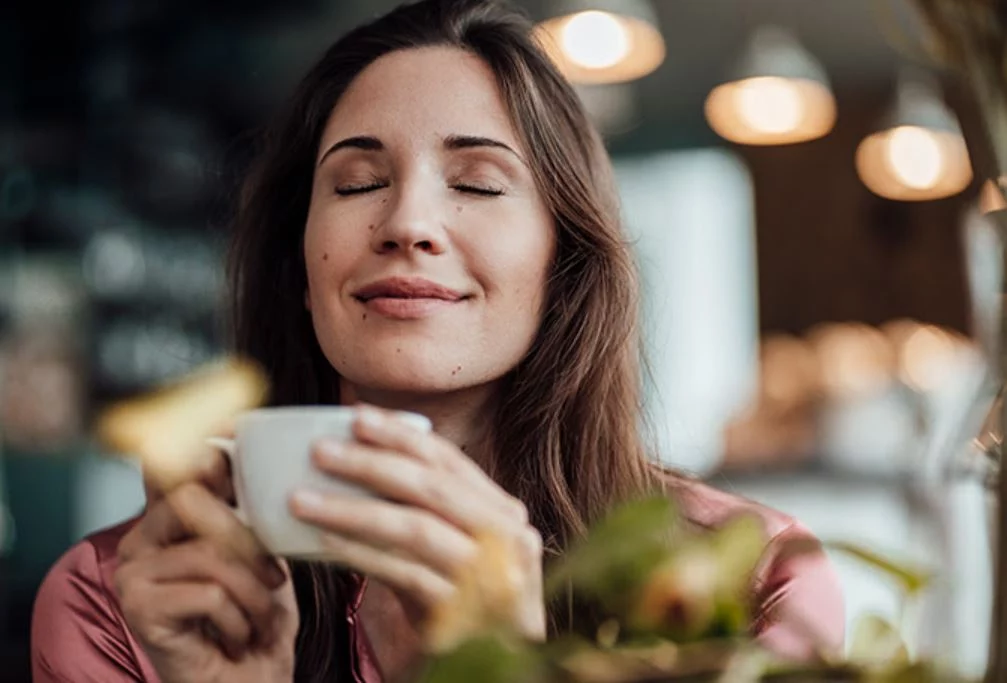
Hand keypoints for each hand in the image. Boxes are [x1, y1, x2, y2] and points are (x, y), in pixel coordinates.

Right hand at [114, 447, 298, 682]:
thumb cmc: (257, 622)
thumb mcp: (263, 555)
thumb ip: (246, 510)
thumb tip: (238, 453)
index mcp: (167, 521)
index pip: (180, 469)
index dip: (210, 461)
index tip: (238, 474)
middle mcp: (139, 541)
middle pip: (193, 500)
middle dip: (249, 541)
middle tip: (274, 579)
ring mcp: (131, 574)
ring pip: (209, 554)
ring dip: (253, 593)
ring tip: (261, 619)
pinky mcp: (137, 609)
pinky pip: (208, 593)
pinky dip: (239, 619)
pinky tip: (237, 638)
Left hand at [288, 405, 544, 642]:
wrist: (487, 670)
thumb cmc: (457, 603)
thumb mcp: (447, 549)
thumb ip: (421, 508)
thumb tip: (360, 454)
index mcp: (503, 512)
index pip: (450, 461)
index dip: (401, 435)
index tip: (356, 415)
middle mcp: (508, 538)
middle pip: (432, 487)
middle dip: (372, 462)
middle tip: (321, 450)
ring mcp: (491, 577)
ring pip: (415, 528)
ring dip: (352, 508)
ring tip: (301, 498)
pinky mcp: (466, 613)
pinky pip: (404, 573)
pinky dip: (360, 554)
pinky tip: (322, 542)